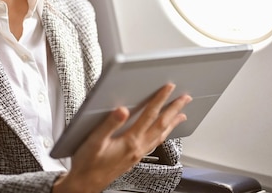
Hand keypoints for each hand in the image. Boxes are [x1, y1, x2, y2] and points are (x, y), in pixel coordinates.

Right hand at [52, 83, 191, 192]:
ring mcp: (138, 154)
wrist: (85, 184)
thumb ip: (109, 124)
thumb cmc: (88, 164)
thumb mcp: (94, 141)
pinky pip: (155, 144)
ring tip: (182, 115)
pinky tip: (163, 133)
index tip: (168, 88)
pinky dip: (164, 135)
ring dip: (173, 123)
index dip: (160, 99)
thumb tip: (122, 110)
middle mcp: (138, 148)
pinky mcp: (134, 158)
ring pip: (161, 136)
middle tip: (185, 99)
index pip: (149, 116)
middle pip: (162, 125)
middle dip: (175, 110)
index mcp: (130, 141)